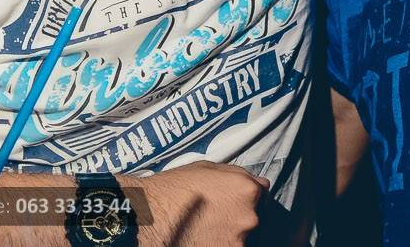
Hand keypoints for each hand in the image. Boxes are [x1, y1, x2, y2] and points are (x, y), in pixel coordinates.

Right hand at [128, 161, 267, 245]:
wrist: (148, 216)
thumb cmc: (173, 188)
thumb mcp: (206, 169)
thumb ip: (237, 175)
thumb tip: (260, 184)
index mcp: (246, 190)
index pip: (262, 195)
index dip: (245, 197)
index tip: (232, 201)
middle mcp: (249, 216)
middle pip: (253, 218)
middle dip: (236, 218)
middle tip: (213, 217)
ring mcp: (238, 241)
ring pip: (241, 237)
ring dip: (228, 234)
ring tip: (204, 230)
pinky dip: (218, 244)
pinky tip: (201, 239)